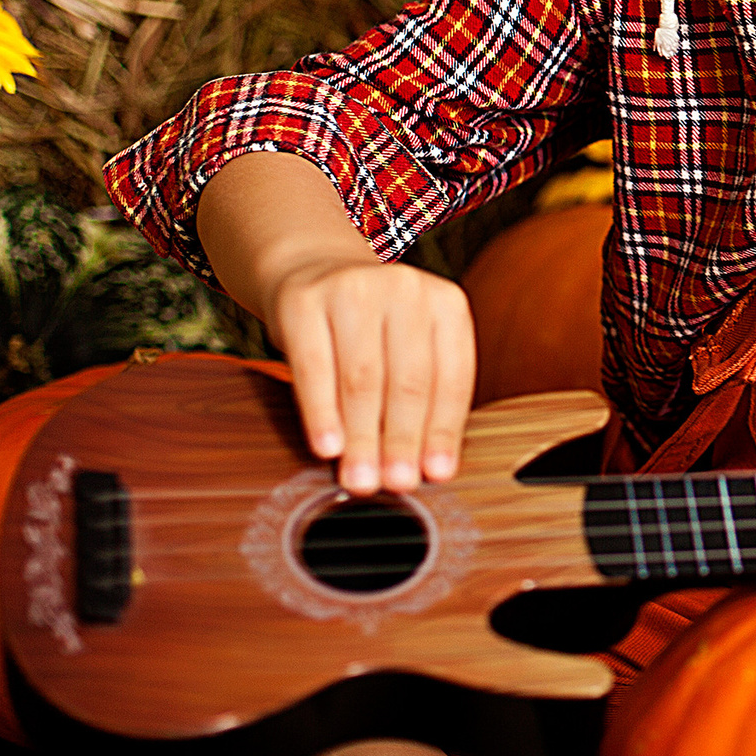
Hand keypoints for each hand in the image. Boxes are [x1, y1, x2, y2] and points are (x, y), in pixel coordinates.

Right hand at [195, 151, 476, 496]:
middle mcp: (406, 288)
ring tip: (361, 480)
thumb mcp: (409, 345)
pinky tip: (327, 448)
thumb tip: (429, 469)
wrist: (312, 271)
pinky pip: (314, 368)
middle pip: (408, 380)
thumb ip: (422, 396)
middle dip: (403, 440)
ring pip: (362, 379)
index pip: (451, 376)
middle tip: (397, 485)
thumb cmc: (370, 327)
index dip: (443, 430)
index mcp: (445, 303)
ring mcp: (354, 289)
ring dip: (363, 437)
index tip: (436, 475)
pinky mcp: (305, 302)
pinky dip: (321, 413)